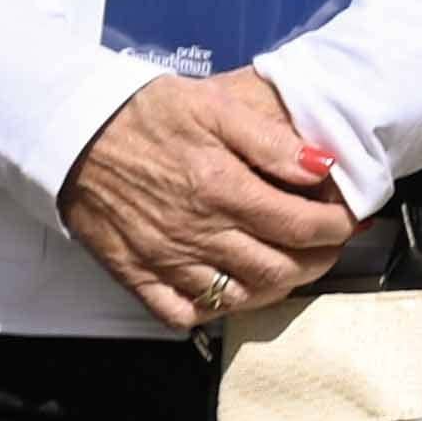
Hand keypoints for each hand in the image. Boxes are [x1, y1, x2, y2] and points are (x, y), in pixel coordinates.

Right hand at [62, 71, 355, 332]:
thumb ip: (273, 141)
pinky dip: (213, 310)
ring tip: (292, 264)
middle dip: (319, 260)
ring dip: (277, 287)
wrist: (71, 131)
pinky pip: (182, 313)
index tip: (350, 218)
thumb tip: (323, 167)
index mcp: (222, 188)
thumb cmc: (144, 114)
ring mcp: (166, 259)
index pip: (302, 226)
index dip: (338, 227)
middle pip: (280, 268)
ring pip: (239, 297)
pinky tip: (230, 289)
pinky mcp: (135, 274)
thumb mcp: (216, 107)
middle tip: (329, 244)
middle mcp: (197, 232)